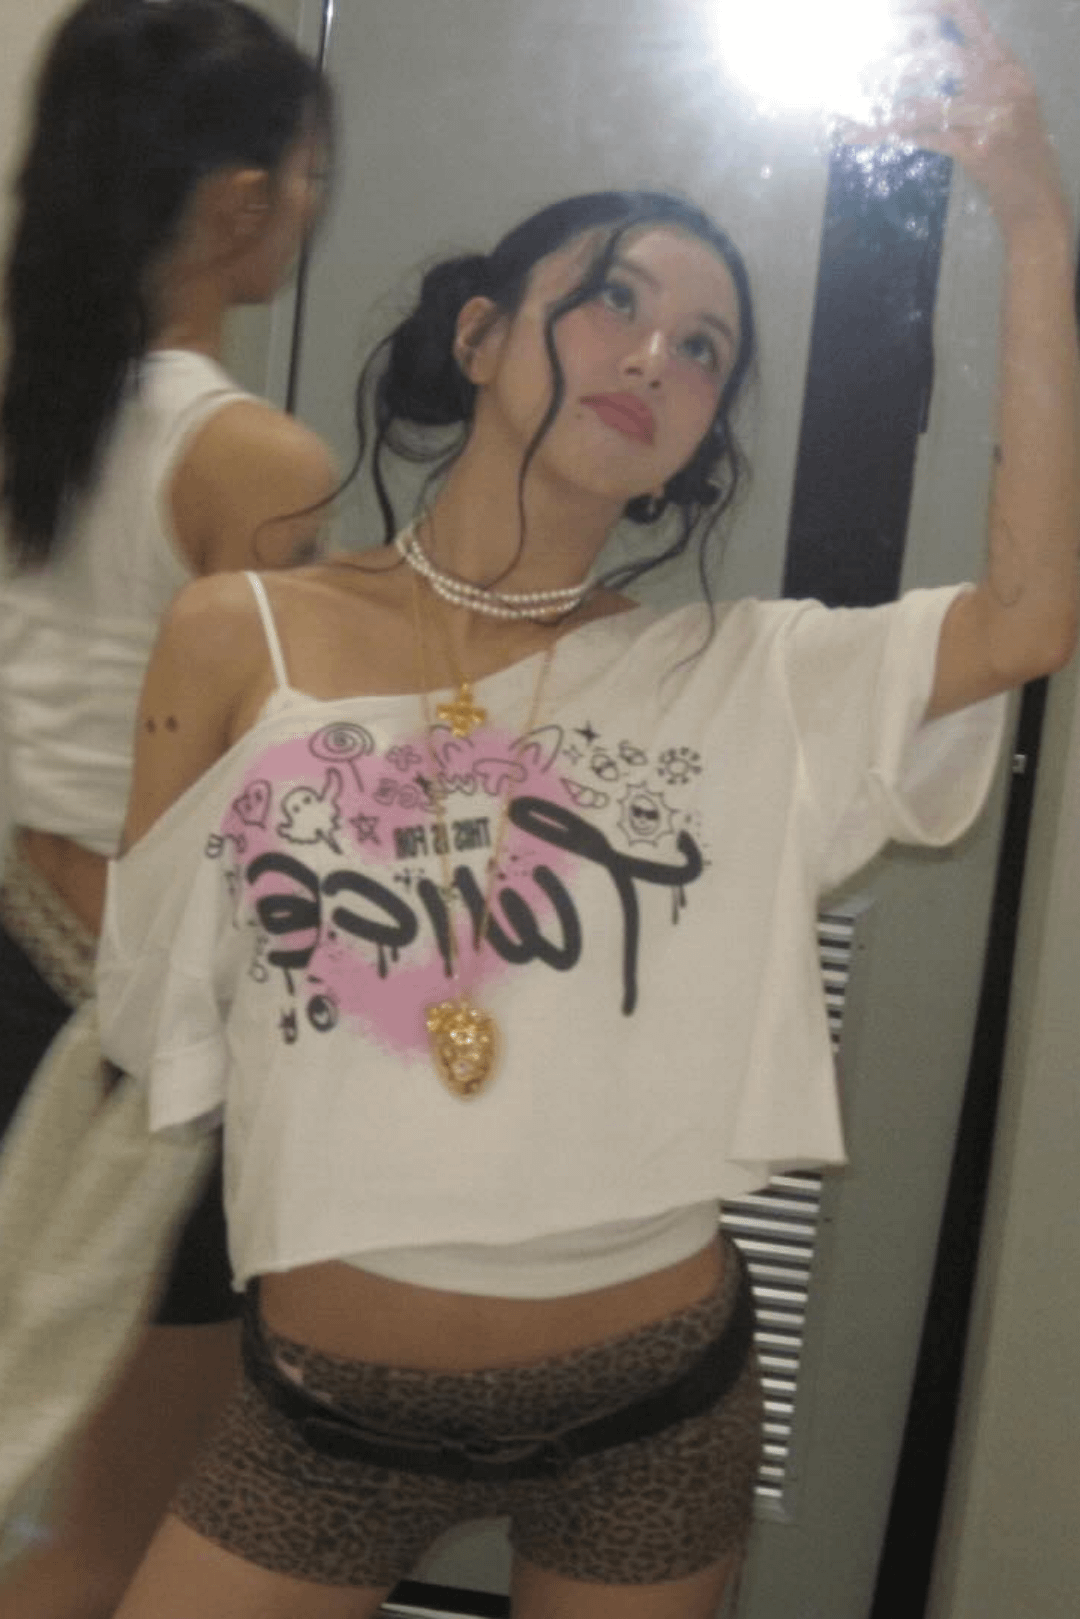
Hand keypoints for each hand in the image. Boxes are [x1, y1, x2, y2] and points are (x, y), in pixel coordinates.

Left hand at [837, 1, 1068, 237]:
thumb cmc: (1016, 148)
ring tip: (850, 112)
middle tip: (866, 66)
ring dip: (888, 107)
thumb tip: (934, 51)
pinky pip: (926, 137)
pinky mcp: (977, 149)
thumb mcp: (1011, 99)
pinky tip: (864, 136)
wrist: (1035, 197)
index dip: (942, 9)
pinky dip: (894, 136)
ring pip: (928, 103)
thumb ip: (982, 72)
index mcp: (1008, 67)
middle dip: (902, 61)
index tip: (907, 8)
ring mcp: (990, 117)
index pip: (974, 24)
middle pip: (944, 57)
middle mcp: (1002, 85)